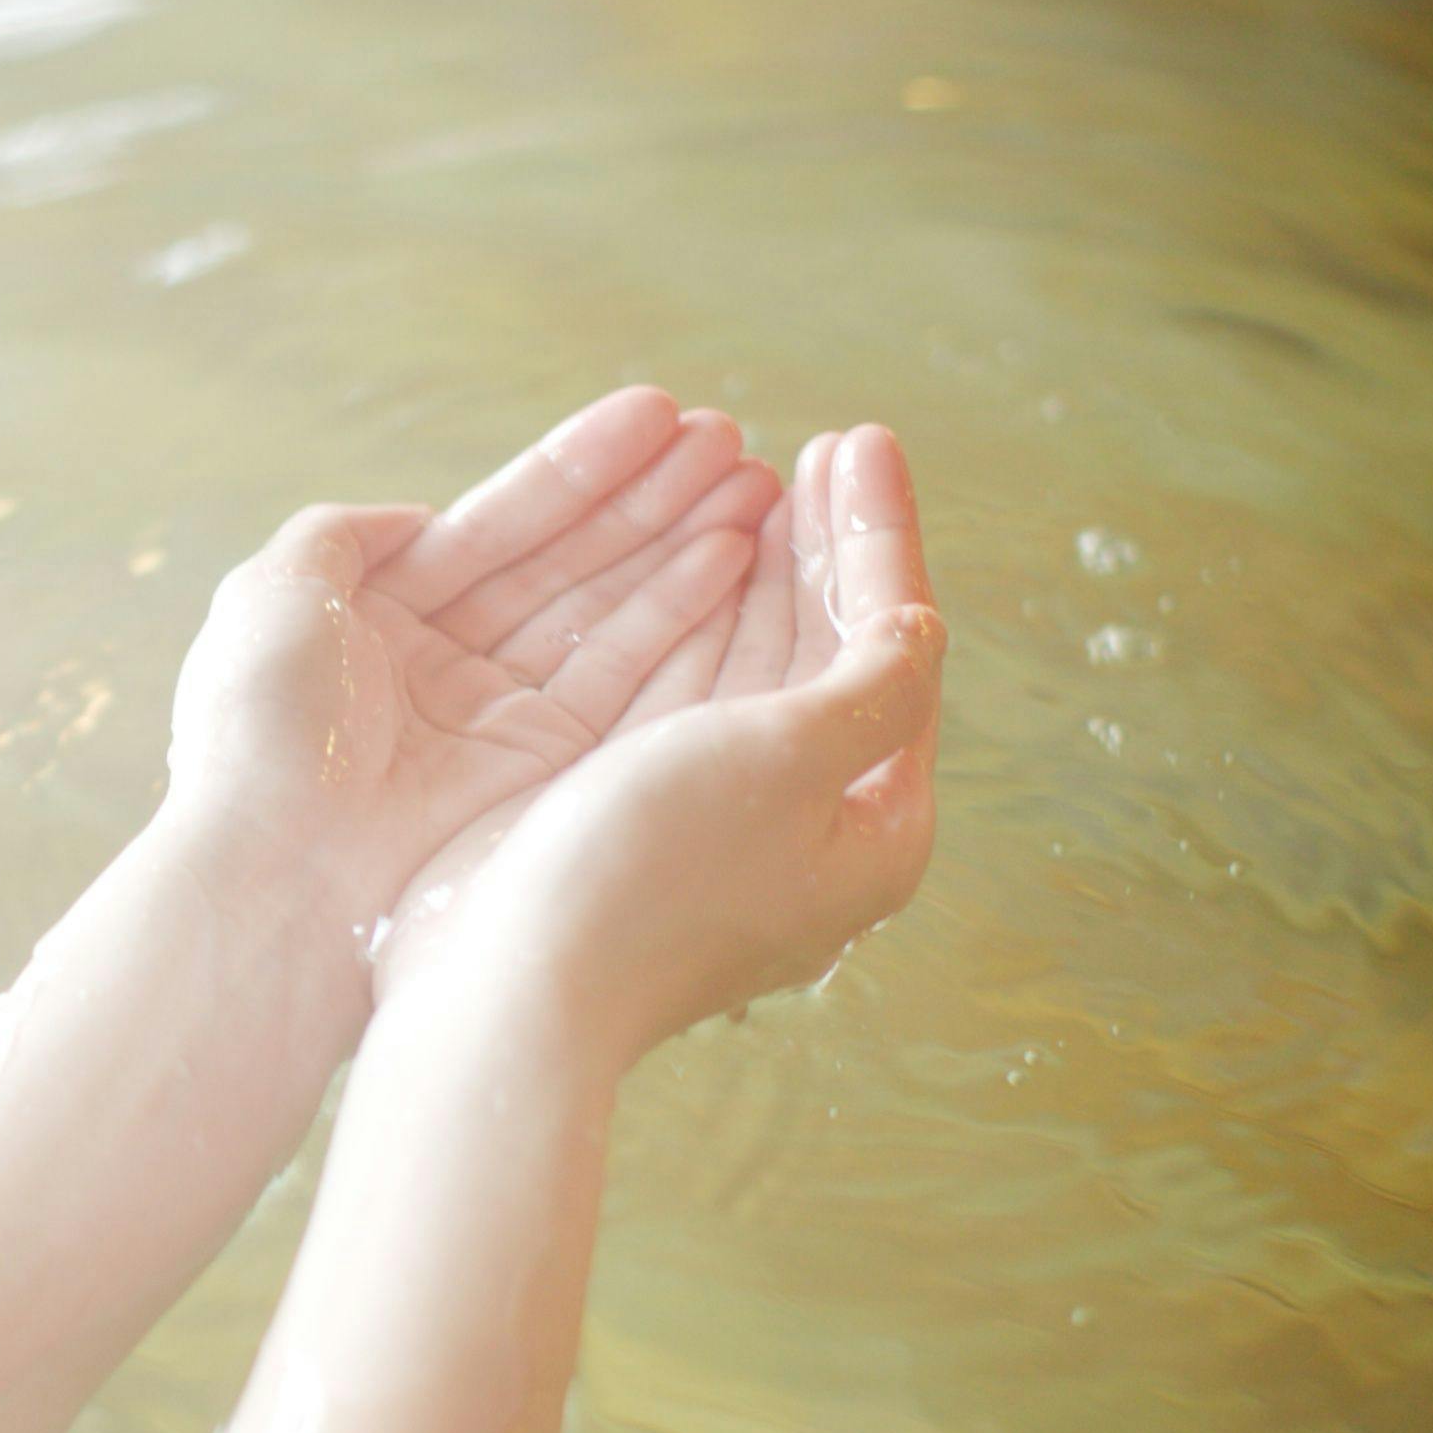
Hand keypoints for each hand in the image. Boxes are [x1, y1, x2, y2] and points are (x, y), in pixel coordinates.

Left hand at [161, 387, 780, 946]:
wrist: (273, 870)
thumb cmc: (260, 729)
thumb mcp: (273, 596)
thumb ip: (340, 534)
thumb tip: (410, 513)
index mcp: (382, 617)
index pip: (501, 525)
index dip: (580, 470)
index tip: (658, 412)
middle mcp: (448, 665)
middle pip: (567, 562)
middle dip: (650, 499)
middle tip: (733, 437)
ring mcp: (500, 721)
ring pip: (607, 613)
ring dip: (682, 544)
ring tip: (755, 480)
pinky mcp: (543, 773)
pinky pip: (624, 679)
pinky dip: (680, 618)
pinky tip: (734, 555)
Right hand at [375, 424, 944, 1062]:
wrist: (511, 990)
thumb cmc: (651, 874)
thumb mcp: (788, 756)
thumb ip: (873, 683)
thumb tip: (921, 624)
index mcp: (873, 827)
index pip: (898, 650)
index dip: (880, 538)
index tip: (857, 442)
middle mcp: (810, 828)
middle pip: (838, 657)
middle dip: (830, 547)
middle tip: (823, 447)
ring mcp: (724, 826)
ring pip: (764, 671)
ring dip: (770, 572)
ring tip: (766, 480)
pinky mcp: (645, 822)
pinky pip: (697, 698)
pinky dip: (703, 621)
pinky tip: (698, 559)